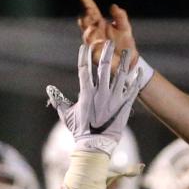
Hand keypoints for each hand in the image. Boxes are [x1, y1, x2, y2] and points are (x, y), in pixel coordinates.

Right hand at [46, 40, 144, 157]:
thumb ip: (58, 100)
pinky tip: (139, 70)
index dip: (84, 57)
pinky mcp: (124, 105)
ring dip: (124, 62)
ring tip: (128, 52)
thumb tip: (49, 90)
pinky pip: (132, 90)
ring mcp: (114, 98)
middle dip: (106, 52)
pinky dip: (136, 79)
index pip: (84, 69)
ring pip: (121, 75)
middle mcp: (101, 92)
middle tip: (108, 43)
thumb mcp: (67, 115)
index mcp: (86, 93)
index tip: (85, 47)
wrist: (95, 146)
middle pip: (104, 66)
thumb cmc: (80, 131)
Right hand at [77, 0, 138, 63]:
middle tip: (88, 16)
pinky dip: (96, 45)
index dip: (86, 2)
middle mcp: (95, 33)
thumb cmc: (126, 45)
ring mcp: (94, 44)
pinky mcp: (95, 56)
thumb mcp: (125, 27)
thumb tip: (113, 6)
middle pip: (86, 24)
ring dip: (90, 32)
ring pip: (87, 36)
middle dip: (86, 20)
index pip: (91, 11)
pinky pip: (92, 49)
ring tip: (96, 30)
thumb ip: (120, 16)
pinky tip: (100, 43)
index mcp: (101, 24)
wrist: (130, 61)